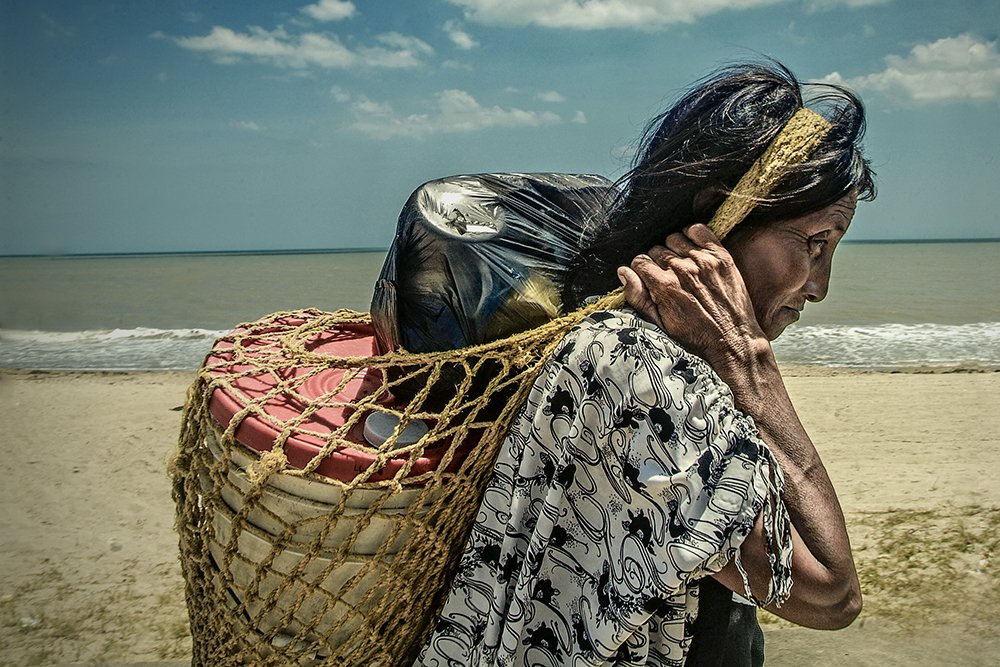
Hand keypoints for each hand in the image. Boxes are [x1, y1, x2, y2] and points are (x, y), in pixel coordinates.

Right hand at [617, 224, 766, 364]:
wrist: (732, 340)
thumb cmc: (695, 337)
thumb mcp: (659, 324)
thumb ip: (638, 297)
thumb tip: (623, 272)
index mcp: (664, 286)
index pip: (639, 261)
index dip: (642, 271)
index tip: (649, 279)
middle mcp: (682, 270)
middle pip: (656, 250)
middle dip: (657, 262)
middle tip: (668, 277)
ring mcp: (703, 261)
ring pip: (674, 239)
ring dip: (674, 249)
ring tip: (680, 265)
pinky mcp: (721, 256)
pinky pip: (699, 230)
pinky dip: (692, 235)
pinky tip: (692, 249)